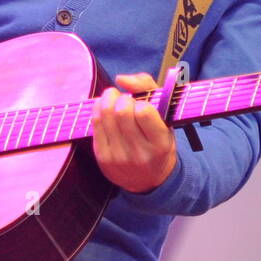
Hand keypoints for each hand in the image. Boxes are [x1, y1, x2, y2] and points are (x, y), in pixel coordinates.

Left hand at [91, 73, 177, 193]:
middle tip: (125, 100)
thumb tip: (121, 79)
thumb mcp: (165, 117)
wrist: (149, 181)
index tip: (142, 104)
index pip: (144, 112)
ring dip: (108, 100)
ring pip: (105, 115)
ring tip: (114, 100)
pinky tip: (106, 110)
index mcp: (160, 143)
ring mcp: (119, 157)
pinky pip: (95, 124)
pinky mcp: (103, 157)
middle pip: (121, 111)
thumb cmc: (158, 141)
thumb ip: (147, 88)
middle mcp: (140, 153)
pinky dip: (99, 110)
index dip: (140, 101)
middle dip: (122, 98)